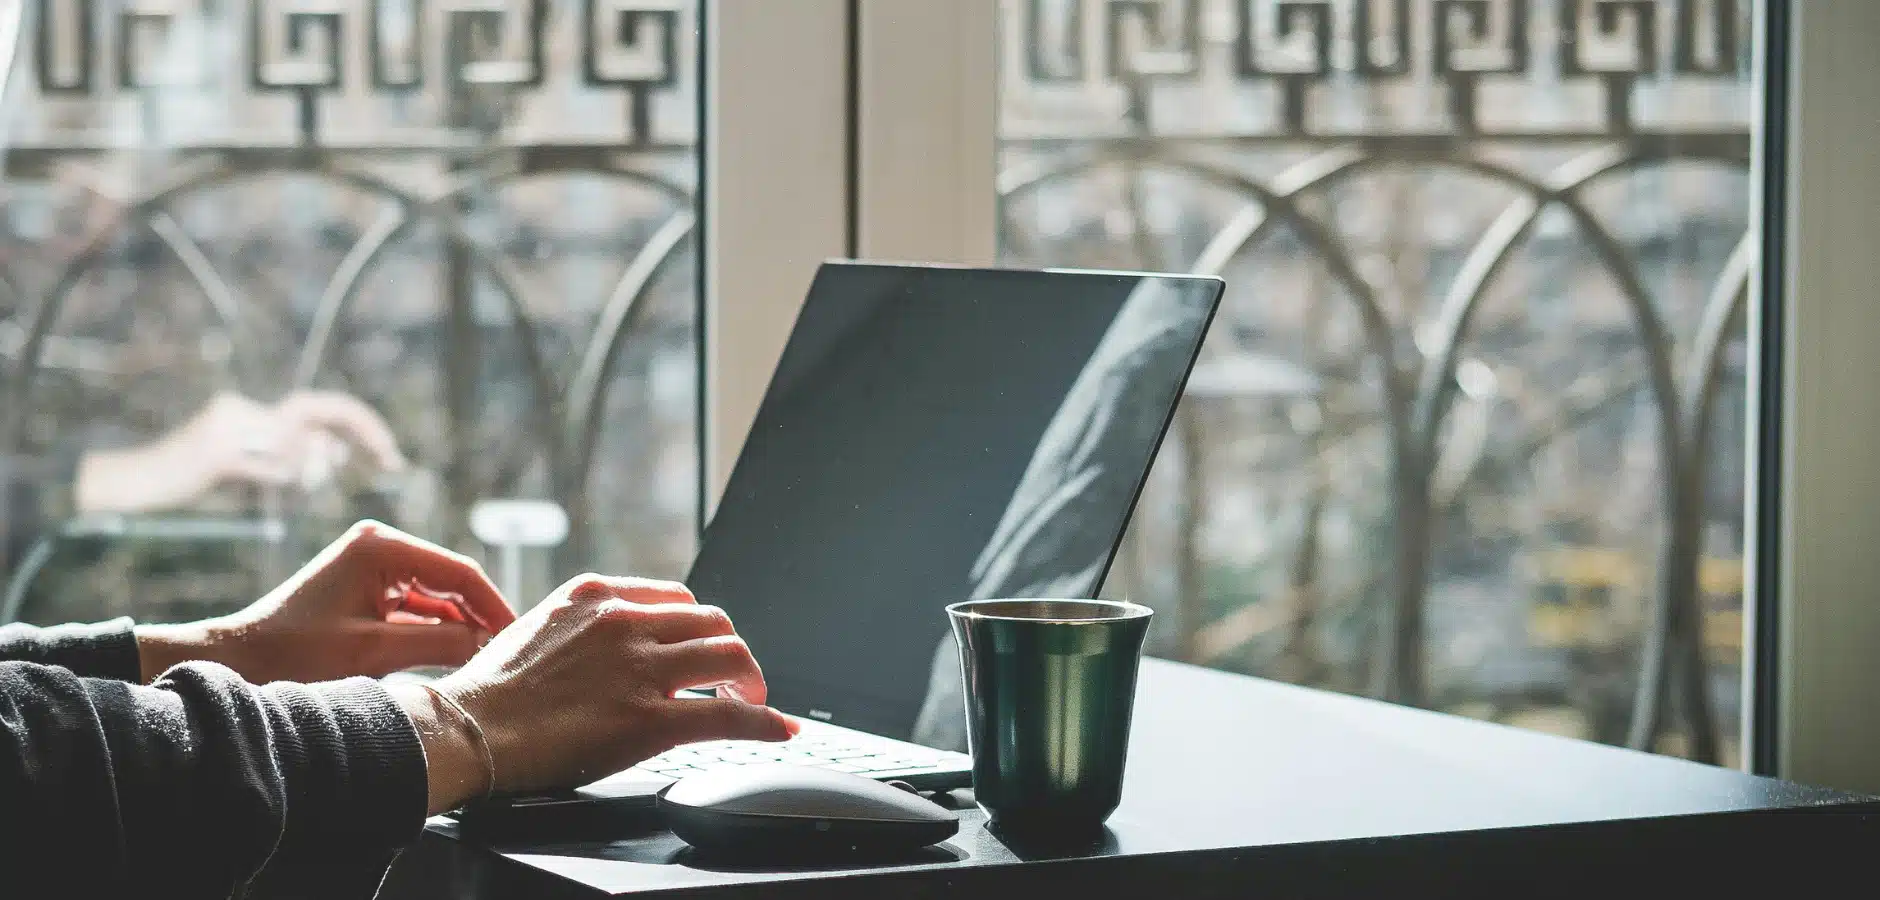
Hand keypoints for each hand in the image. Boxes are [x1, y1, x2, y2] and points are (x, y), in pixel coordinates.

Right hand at [74, 390, 408, 515]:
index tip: (391, 454)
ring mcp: (230, 430)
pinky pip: (272, 469)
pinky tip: (263, 484)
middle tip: (392, 460)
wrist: (127, 488)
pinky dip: (281, 480)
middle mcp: (243, 411)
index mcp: (250, 411)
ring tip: (281, 482)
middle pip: (319, 413)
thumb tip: (333, 454)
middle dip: (363, 432)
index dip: (359, 424)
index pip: (319, 407)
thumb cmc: (185, 484)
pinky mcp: (219, 455)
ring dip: (304, 473)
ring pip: (298, 449)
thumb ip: (287, 457)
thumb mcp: (244, 468)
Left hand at [135, 520, 516, 683]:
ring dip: (458, 628)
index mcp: (382, 547)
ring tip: (487, 660)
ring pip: (436, 599)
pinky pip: (415, 610)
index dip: (493, 606)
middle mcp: (381, 547)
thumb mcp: (374, 651)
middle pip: (451, 583)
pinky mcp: (367, 591)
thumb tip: (489, 643)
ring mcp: (374, 568)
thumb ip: (439, 644)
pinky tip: (457, 657)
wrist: (238, 662)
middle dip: (479, 617)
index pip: (459, 573)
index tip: (518, 637)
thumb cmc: (296, 653)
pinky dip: (435, 633)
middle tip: (508, 653)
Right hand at [390, 574, 798, 814]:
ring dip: (750, 679)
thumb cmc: (490, 692)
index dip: (699, 626)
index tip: (703, 646)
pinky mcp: (649, 718)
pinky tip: (776, 727)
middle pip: (714, 621)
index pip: (677, 598)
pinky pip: (727, 713)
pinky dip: (763, 720)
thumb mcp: (537, 629)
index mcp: (598, 596)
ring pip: (730, 655)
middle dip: (731, 650)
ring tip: (751, 699)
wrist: (466, 728)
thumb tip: (603, 647)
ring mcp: (640, 669)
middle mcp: (626, 623)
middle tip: (734, 677)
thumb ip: (581, 629)